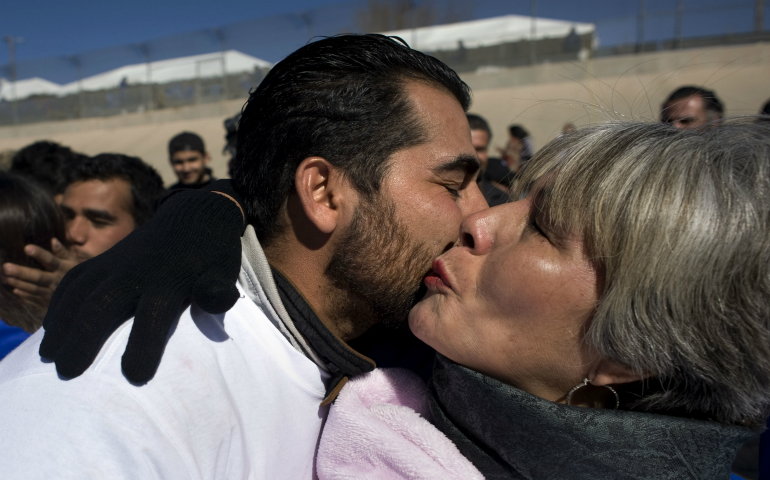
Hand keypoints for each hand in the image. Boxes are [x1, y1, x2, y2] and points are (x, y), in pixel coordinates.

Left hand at [1, 238, 76, 308]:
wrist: (86, 294)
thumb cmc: (78, 273)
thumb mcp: (74, 261)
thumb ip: (63, 252)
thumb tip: (52, 240)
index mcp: (63, 268)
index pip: (50, 260)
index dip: (39, 254)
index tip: (27, 248)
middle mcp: (57, 280)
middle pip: (38, 276)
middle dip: (22, 273)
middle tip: (6, 267)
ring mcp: (53, 292)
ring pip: (34, 288)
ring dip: (20, 284)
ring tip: (5, 278)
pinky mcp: (50, 302)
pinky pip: (36, 299)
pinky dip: (26, 296)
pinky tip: (15, 291)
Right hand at [39, 181, 245, 383]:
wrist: (192, 217)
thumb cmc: (210, 257)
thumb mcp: (223, 272)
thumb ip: (218, 290)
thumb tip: (219, 300)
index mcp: (170, 281)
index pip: (154, 316)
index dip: (144, 346)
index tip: (135, 377)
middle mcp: (136, 271)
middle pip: (102, 304)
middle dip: (83, 337)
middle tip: (67, 371)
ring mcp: (115, 263)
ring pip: (80, 292)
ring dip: (61, 323)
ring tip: (48, 356)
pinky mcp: (103, 259)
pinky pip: (74, 280)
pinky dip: (58, 303)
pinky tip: (50, 328)